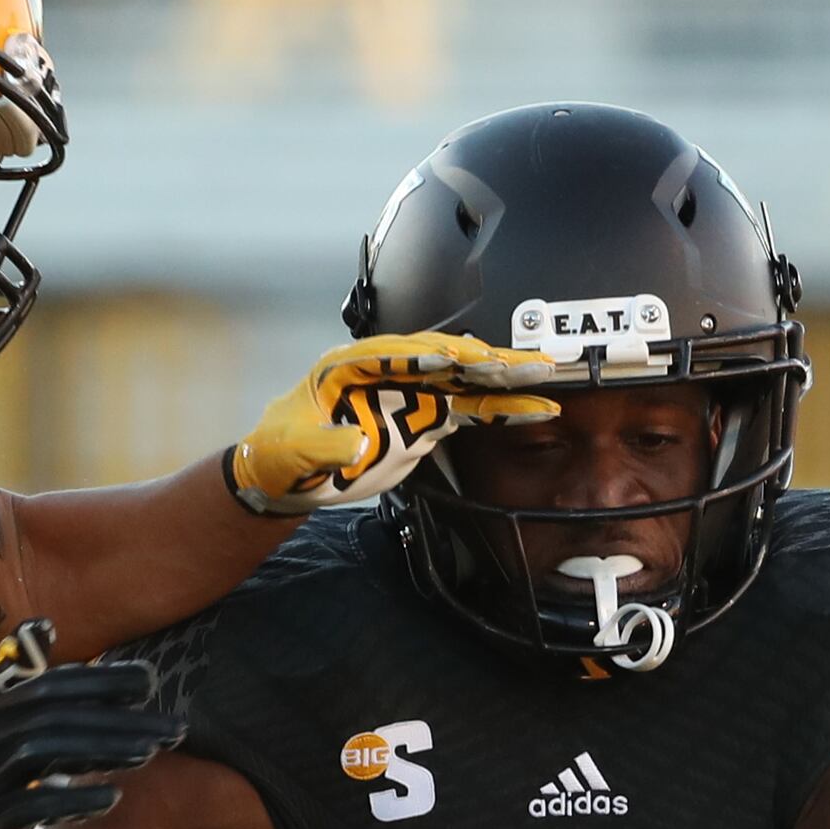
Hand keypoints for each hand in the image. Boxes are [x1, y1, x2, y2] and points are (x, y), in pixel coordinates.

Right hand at [0, 659, 183, 828]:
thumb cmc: (1, 787)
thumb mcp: (15, 733)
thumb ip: (39, 691)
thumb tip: (44, 624)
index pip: (51, 685)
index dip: (100, 680)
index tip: (150, 682)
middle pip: (54, 717)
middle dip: (118, 720)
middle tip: (172, 728)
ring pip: (41, 753)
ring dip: (101, 750)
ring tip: (149, 754)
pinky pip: (27, 806)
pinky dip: (72, 799)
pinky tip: (112, 798)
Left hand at [225, 335, 557, 518]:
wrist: (288, 475)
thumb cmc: (282, 453)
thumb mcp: (292, 452)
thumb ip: (323, 445)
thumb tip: (354, 442)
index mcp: (350, 366)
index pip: (394, 353)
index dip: (423, 355)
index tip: (453, 359)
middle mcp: (388, 371)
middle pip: (442, 356)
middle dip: (481, 358)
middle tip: (521, 360)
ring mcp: (411, 392)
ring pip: (465, 379)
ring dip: (505, 377)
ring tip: (548, 372)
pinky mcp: (425, 417)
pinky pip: (471, 410)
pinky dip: (503, 410)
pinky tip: (538, 407)